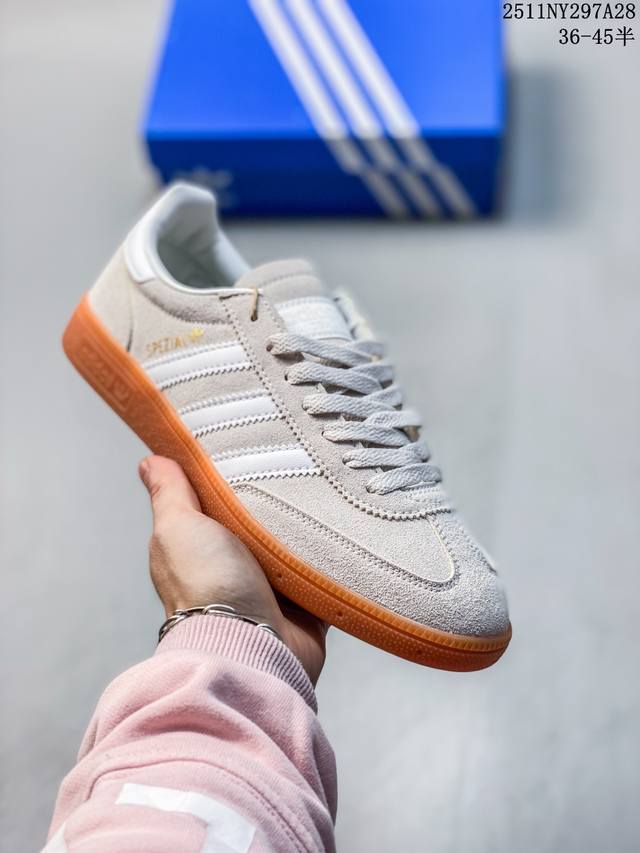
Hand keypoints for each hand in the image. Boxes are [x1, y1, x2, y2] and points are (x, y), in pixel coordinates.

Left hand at [139, 455, 325, 683]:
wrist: (252, 644)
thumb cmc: (206, 586)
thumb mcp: (178, 526)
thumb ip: (169, 494)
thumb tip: (149, 460)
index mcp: (202, 544)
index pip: (218, 499)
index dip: (232, 472)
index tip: (253, 440)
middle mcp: (236, 563)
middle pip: (262, 517)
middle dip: (279, 496)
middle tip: (303, 459)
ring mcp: (272, 583)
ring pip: (297, 540)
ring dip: (310, 523)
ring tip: (330, 484)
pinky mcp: (307, 599)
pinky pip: (327, 568)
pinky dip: (336, 554)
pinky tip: (349, 526)